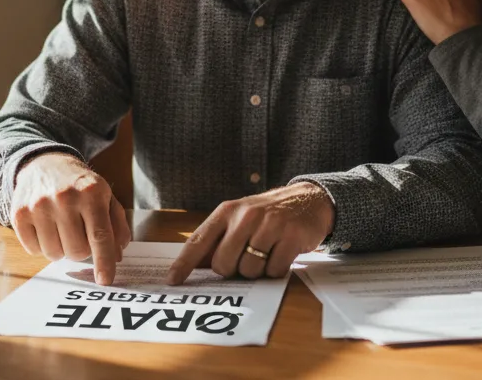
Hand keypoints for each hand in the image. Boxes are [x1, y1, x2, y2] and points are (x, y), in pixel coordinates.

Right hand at [10, 152, 131, 284]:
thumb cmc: (80, 186)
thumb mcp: (106, 197)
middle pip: (77, 251)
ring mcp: (39, 205)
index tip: (105, 280)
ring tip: (62, 229)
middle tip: (79, 234)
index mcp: (92, 193)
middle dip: (81, 251)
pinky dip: (42, 246)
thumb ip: (116, 225)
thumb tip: (116, 255)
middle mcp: (64, 198)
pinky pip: (33, 250)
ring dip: (61, 249)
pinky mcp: (19, 214)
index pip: (100, 236)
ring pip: (54, 254)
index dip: (104, 261)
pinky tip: (46, 227)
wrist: (45, 164)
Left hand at [166, 182, 334, 284]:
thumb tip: (194, 266)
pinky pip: (274, 271)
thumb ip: (218, 239)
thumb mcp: (240, 218)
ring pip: (249, 270)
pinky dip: (276, 270)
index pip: (199, 240)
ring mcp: (270, 225)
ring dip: (257, 270)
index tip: (173, 280)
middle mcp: (246, 216)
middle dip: (233, 270)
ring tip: (267, 253)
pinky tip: (281, 254)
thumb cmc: (268, 214)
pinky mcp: (291, 236)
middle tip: (247, 257)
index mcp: (228, 211)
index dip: (184, 263)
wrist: (309, 200)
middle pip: (224, 264)